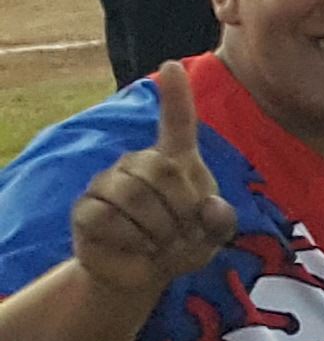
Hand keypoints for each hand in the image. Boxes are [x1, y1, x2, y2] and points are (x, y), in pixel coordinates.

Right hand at [67, 64, 236, 291]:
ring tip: (159, 241)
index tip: (172, 66)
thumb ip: (221, 221)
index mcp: (176, 162)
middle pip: (160, 168)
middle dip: (179, 208)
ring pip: (131, 194)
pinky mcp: (86, 207)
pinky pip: (107, 217)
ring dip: (156, 228)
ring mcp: (108, 183)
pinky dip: (130, 239)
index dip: (176, 96)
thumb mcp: (212, 237)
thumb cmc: (181, 245)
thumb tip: (211, 206)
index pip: (177, 123)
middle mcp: (138, 164)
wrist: (143, 274)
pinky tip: (135, 245)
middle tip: (181, 233)